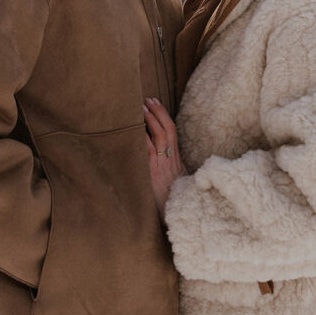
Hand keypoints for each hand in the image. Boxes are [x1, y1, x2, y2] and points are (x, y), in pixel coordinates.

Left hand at [143, 98, 186, 220]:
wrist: (180, 215)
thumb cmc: (176, 202)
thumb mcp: (177, 183)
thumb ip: (170, 170)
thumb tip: (163, 161)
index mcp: (177, 160)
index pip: (172, 132)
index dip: (164, 117)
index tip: (155, 104)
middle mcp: (171, 159)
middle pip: (167, 129)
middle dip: (158, 112)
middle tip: (147, 99)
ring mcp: (163, 164)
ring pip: (160, 135)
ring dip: (150, 119)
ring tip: (141, 107)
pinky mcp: (154, 172)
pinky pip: (149, 150)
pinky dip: (143, 137)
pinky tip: (135, 128)